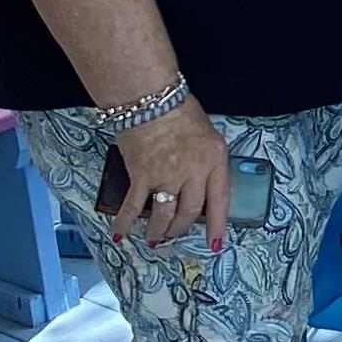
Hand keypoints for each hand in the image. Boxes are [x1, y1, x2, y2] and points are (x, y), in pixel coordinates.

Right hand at [115, 101, 229, 249]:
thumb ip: (206, 161)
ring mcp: (167, 175)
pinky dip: (126, 222)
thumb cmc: (180, 110)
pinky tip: (121, 234)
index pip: (220, 200)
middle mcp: (193, 171)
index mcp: (214, 159)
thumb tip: (199, 187)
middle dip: (182, 228)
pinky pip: (134, 205)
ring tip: (155, 240)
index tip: (215, 244)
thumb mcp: (207, 134)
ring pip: (165, 214)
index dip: (218, 225)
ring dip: (160, 231)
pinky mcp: (141, 175)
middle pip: (191, 211)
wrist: (150, 97)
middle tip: (174, 236)